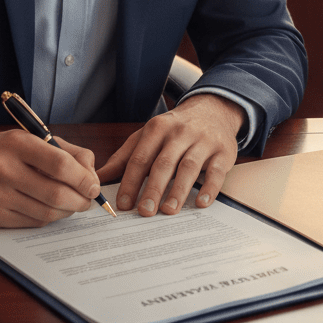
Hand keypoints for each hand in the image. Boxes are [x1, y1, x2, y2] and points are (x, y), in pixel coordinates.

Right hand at [0, 130, 100, 227]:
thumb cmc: (3, 150)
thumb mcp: (33, 138)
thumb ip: (68, 152)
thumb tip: (92, 175)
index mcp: (17, 144)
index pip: (60, 165)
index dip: (83, 178)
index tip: (93, 185)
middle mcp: (3, 170)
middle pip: (56, 194)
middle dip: (80, 200)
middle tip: (88, 199)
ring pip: (46, 213)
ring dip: (67, 211)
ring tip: (72, 204)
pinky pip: (31, 223)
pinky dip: (48, 218)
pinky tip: (51, 209)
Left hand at [96, 95, 244, 216]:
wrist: (213, 110)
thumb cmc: (175, 129)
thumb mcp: (147, 135)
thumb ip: (124, 157)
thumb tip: (98, 178)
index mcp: (158, 128)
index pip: (141, 157)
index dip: (131, 182)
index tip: (124, 204)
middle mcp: (181, 133)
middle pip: (164, 163)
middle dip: (153, 188)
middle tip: (144, 211)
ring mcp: (204, 141)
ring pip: (189, 167)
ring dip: (178, 190)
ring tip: (168, 210)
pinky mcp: (223, 151)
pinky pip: (216, 171)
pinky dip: (210, 188)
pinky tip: (202, 203)